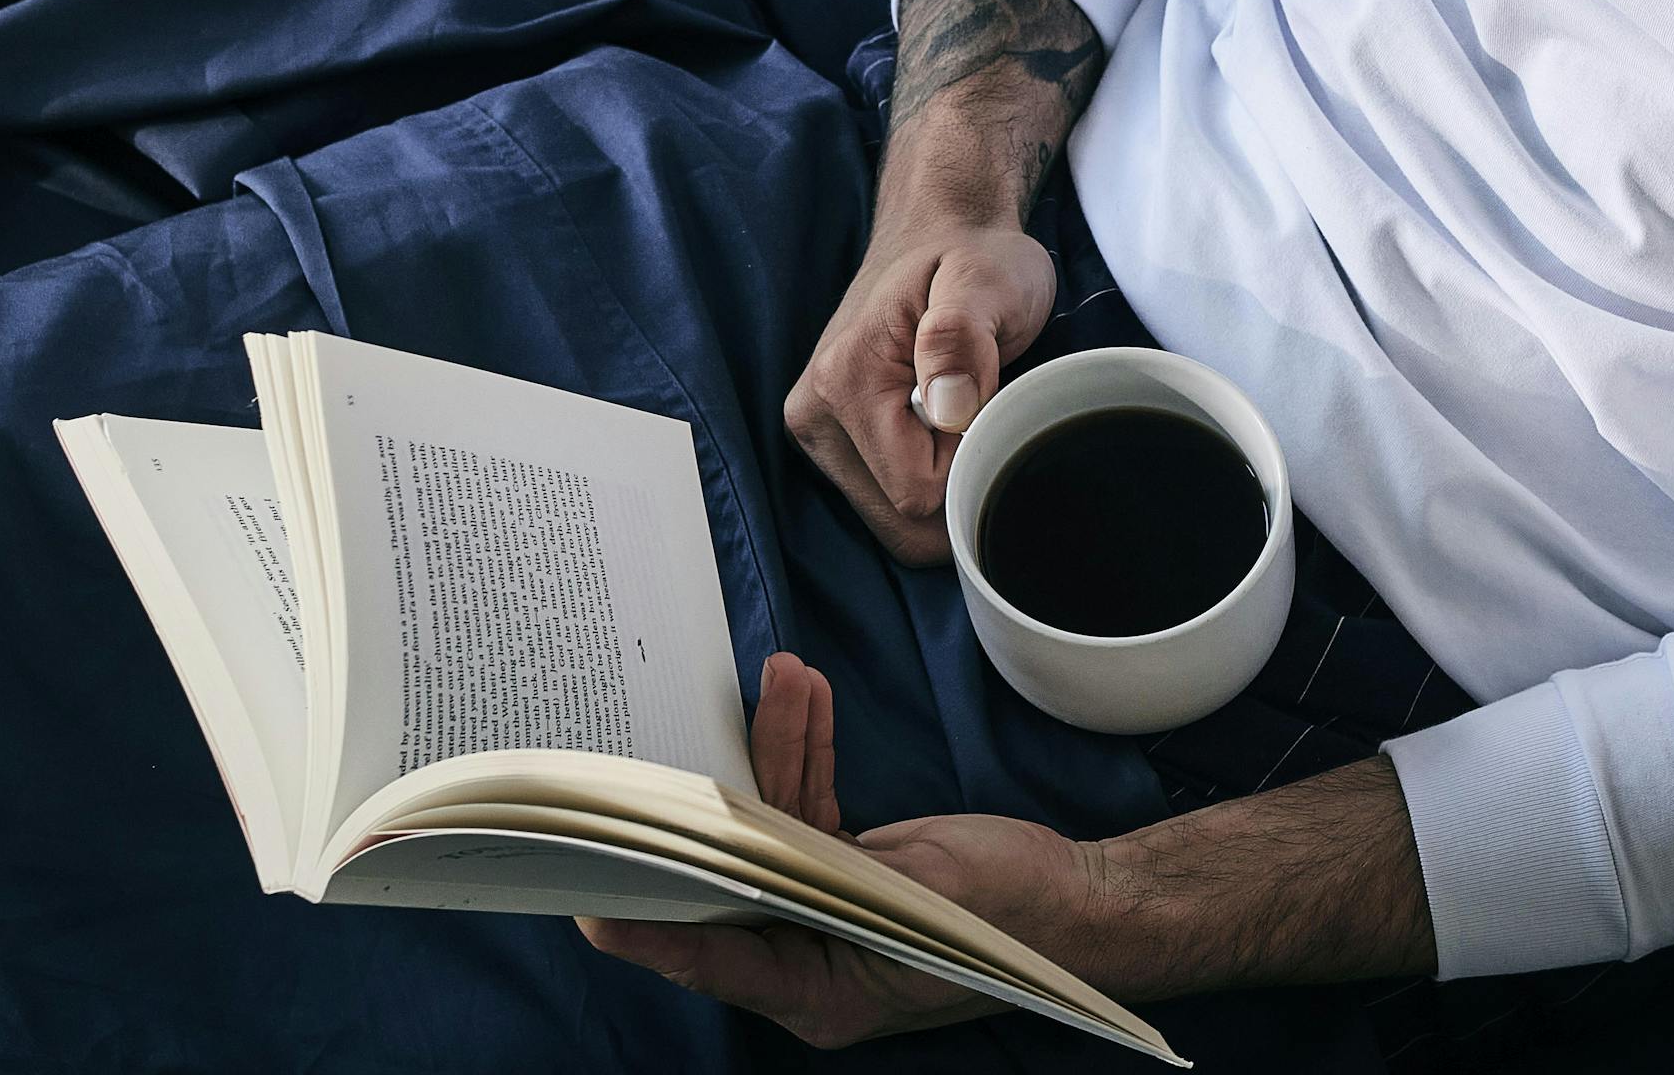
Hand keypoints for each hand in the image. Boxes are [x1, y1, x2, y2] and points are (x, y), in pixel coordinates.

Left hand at [581, 653, 1118, 1047]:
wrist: (1084, 902)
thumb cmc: (1011, 916)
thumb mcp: (912, 888)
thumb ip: (820, 865)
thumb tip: (738, 838)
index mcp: (814, 995)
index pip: (707, 958)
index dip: (646, 926)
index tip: (588, 898)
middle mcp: (807, 960)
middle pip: (729, 880)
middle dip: (710, 801)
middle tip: (667, 747)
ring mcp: (826, 912)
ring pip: (772, 827)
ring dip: (776, 749)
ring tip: (778, 679)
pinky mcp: (851, 871)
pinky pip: (811, 810)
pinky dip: (809, 756)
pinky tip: (804, 697)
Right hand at [785, 209, 1052, 565]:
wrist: (943, 230)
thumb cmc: (973, 256)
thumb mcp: (987, 281)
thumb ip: (962, 337)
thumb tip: (945, 408)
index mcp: (844, 380)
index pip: (916, 494)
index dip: (968, 465)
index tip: (986, 407)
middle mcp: (812, 414)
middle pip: (898, 520)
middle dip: (952, 482)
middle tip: (975, 408)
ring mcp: (816, 430)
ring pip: (893, 519)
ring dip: (940, 479)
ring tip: (957, 410)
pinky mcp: (831, 440)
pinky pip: (887, 501)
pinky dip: (925, 476)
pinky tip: (939, 426)